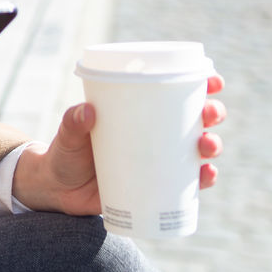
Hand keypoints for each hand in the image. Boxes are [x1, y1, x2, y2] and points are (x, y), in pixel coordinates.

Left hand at [12, 74, 226, 214]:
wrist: (58, 192)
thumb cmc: (66, 153)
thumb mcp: (67, 134)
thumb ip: (72, 122)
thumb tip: (88, 112)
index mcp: (138, 113)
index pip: (174, 93)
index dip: (201, 84)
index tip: (212, 80)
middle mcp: (154, 135)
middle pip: (195, 120)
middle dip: (211, 114)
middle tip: (210, 115)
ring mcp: (157, 161)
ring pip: (197, 150)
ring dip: (211, 145)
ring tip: (207, 147)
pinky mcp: (156, 188)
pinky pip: (188, 184)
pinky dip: (203, 179)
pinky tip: (207, 175)